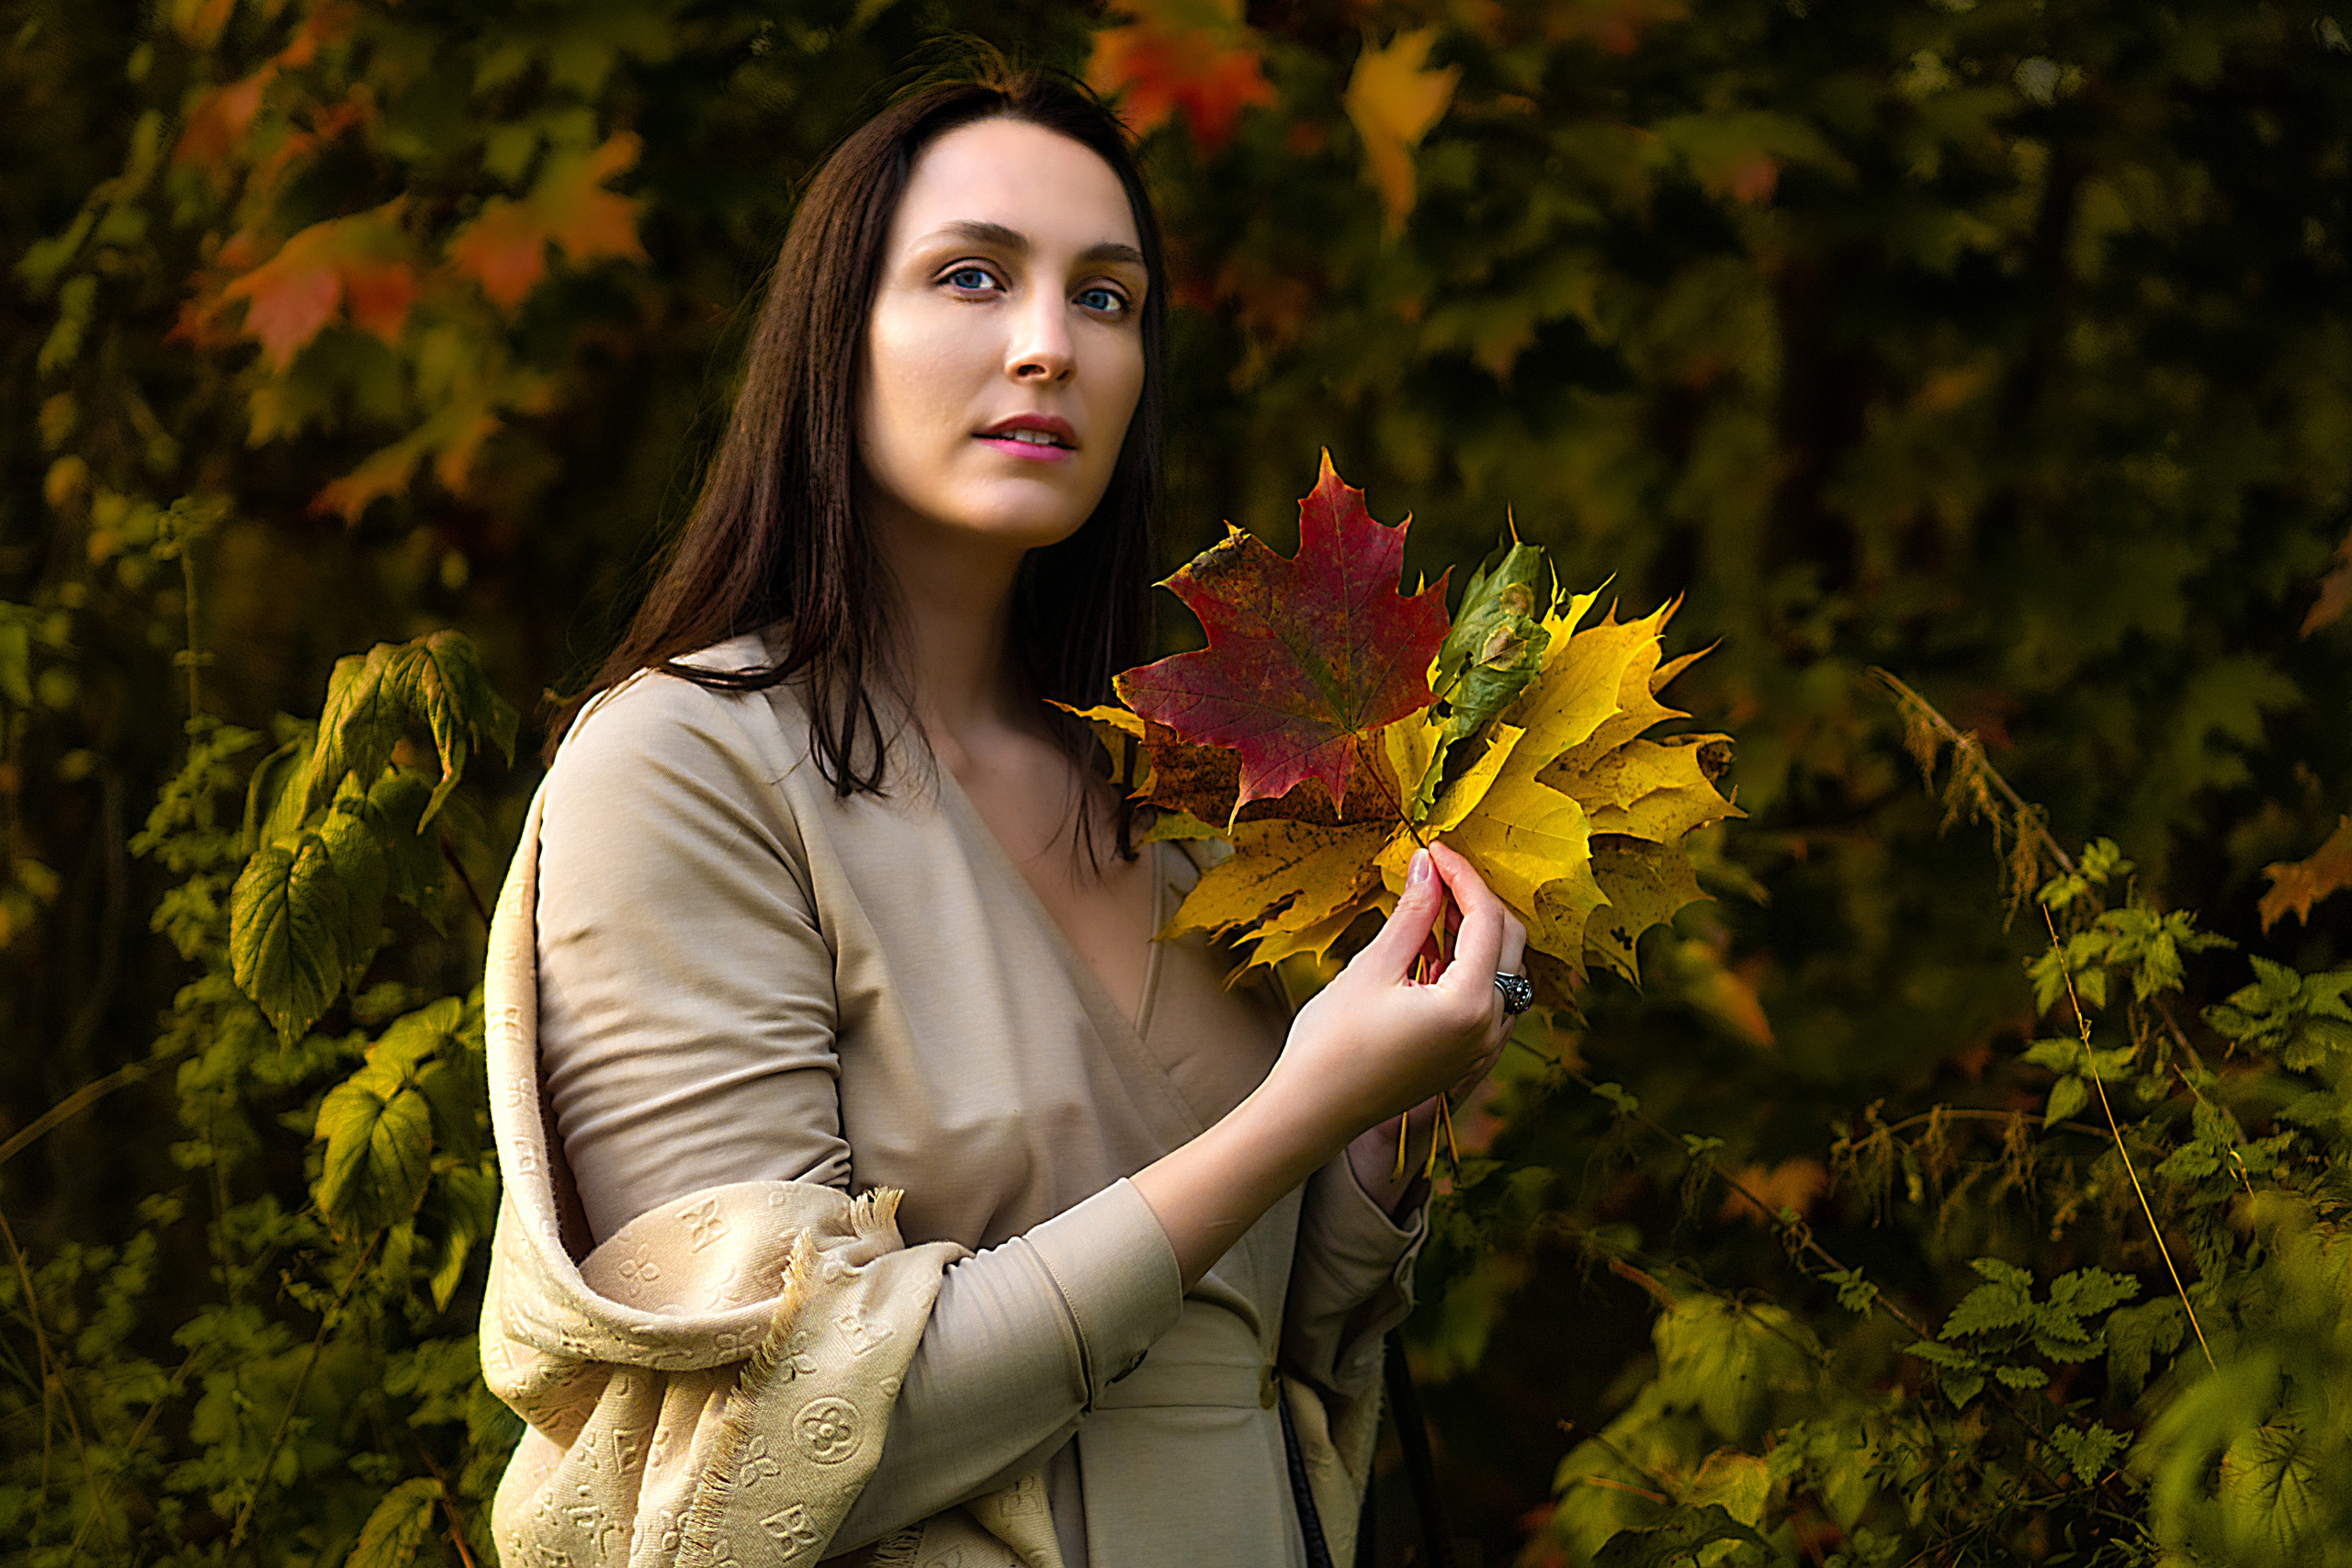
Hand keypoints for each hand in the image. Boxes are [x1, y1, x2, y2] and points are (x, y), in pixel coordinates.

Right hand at [1273, 841, 1528, 1149]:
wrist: (1314, 1112)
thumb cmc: (1333, 1044)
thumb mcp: (1373, 967)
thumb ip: (1412, 912)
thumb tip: (1427, 865)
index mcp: (1470, 1003)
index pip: (1486, 918)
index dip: (1462, 875)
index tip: (1433, 849)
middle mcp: (1489, 1028)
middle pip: (1509, 941)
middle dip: (1475, 901)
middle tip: (1434, 876)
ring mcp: (1483, 1048)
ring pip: (1504, 970)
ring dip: (1475, 935)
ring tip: (1429, 914)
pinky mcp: (1468, 1058)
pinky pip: (1490, 1000)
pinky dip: (1471, 968)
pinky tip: (1431, 954)